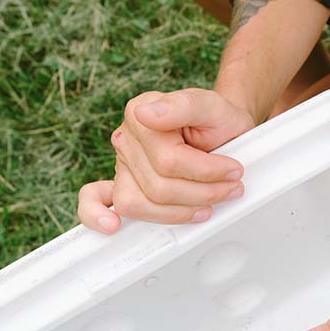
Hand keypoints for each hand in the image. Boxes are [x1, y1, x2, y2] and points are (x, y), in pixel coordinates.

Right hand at [77, 88, 255, 232]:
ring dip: (179, 211)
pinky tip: (112, 226)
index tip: (234, 169)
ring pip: (140, 204)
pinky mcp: (124, 184)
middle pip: (158, 187)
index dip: (206, 172)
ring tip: (209, 203)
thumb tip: (147, 113)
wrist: (222, 129)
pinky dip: (97, 215)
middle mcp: (126, 139)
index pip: (169, 161)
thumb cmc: (217, 119)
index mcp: (140, 114)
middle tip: (231, 186)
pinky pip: (95, 200)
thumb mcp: (212, 106)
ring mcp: (122, 165)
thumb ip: (183, 104)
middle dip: (202, 193)